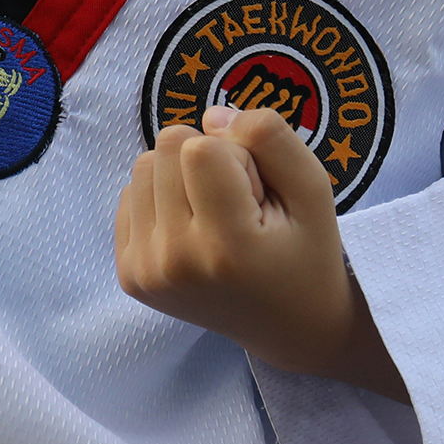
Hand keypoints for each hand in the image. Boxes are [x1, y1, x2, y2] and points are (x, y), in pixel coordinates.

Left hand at [115, 105, 405, 400]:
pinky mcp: (129, 275)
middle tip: (239, 208)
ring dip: (181, 178)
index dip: (237, 155)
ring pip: (143, 166)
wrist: (290, 327)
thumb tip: (209, 116)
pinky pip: (130, 194)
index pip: (200, 146)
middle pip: (166, 148)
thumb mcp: (313, 188)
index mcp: (225, 247)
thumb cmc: (306, 252)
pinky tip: (194, 231)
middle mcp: (176, 263)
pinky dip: (162, 200)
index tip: (258, 196)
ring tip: (217, 218)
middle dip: (206, 161)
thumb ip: (270, 137)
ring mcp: (147, 273)